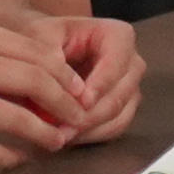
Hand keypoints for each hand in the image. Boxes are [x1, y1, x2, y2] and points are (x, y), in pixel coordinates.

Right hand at [0, 15, 92, 167]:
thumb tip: (49, 77)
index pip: (39, 54)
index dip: (67, 77)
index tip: (79, 93)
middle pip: (38, 83)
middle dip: (67, 105)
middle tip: (78, 119)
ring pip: (22, 121)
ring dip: (47, 136)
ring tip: (56, 142)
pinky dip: (14, 158)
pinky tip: (19, 157)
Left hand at [41, 13, 146, 143]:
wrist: (42, 52)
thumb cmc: (43, 38)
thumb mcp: (41, 36)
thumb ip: (51, 54)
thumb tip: (67, 87)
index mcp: (119, 36)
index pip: (116, 63)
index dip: (100, 85)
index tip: (81, 102)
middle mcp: (132, 62)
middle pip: (120, 94)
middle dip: (92, 114)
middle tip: (65, 127)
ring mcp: (130, 88)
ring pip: (119, 115)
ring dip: (90, 129)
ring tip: (61, 135)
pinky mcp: (122, 109)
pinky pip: (115, 128)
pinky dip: (92, 136)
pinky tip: (68, 136)